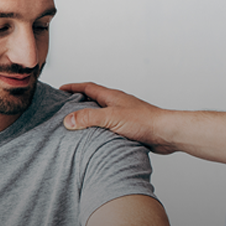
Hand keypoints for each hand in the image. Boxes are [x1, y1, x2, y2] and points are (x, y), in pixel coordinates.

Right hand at [61, 82, 175, 153]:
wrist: (165, 133)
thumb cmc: (144, 121)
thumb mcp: (111, 118)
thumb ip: (89, 118)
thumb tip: (68, 120)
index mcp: (112, 96)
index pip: (88, 87)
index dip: (73, 87)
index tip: (61, 89)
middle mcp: (117, 103)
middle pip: (94, 99)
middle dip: (79, 101)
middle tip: (65, 108)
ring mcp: (124, 115)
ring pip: (102, 113)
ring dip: (90, 116)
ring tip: (77, 125)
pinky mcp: (129, 128)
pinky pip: (110, 126)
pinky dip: (100, 129)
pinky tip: (97, 139)